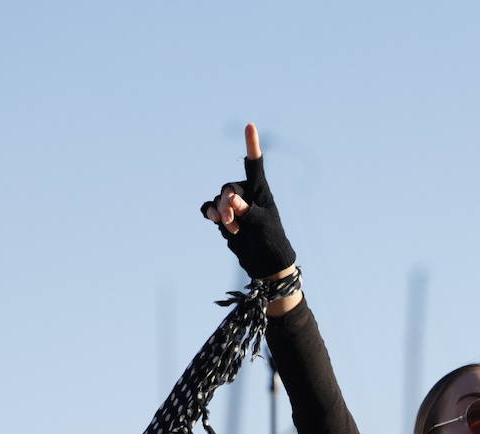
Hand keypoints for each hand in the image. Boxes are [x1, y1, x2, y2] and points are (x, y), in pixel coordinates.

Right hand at [199, 123, 296, 279]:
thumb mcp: (261, 225)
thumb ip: (246, 211)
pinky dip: (208, 212)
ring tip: (231, 228)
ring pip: (218, 200)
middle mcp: (246, 195)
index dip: (251, 145)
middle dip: (226, 204)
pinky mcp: (224, 217)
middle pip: (228, 188)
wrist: (265, 262)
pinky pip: (209, 208)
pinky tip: (211, 218)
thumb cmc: (270, 241)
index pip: (254, 164)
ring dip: (220, 213)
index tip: (250, 125)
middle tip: (231, 220)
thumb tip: (230, 199)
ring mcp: (234, 206)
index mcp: (260, 191)